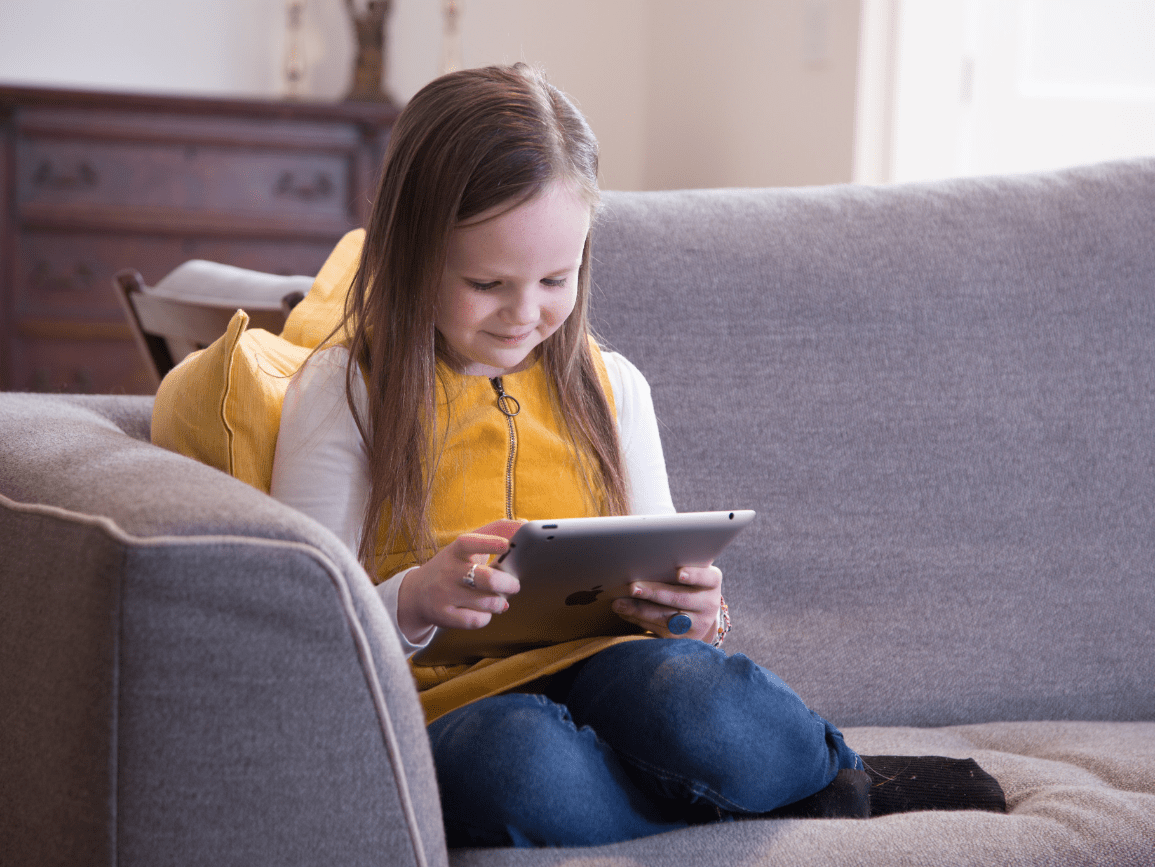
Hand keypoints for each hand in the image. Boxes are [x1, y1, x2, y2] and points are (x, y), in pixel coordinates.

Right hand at [396, 519, 523, 642]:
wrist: (417, 593)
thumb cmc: (451, 566)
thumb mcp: (465, 548)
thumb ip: (493, 533)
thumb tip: (524, 525)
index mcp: (456, 550)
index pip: (471, 543)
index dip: (490, 543)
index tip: (506, 545)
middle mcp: (449, 571)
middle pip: (488, 579)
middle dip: (509, 583)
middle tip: (514, 585)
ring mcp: (445, 594)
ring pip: (487, 602)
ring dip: (500, 603)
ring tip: (499, 600)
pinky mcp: (444, 615)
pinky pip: (476, 620)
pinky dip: (486, 617)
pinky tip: (484, 612)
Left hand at [611, 564, 722, 642]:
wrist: (700, 613)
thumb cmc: (688, 583)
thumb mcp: (691, 573)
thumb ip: (676, 566)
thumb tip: (644, 560)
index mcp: (712, 582)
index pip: (707, 577)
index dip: (694, 575)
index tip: (679, 573)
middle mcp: (709, 604)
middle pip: (680, 599)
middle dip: (654, 593)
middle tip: (632, 588)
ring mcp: (697, 624)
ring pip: (666, 618)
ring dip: (639, 610)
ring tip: (619, 604)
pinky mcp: (683, 639)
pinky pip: (658, 629)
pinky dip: (638, 620)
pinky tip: (624, 612)